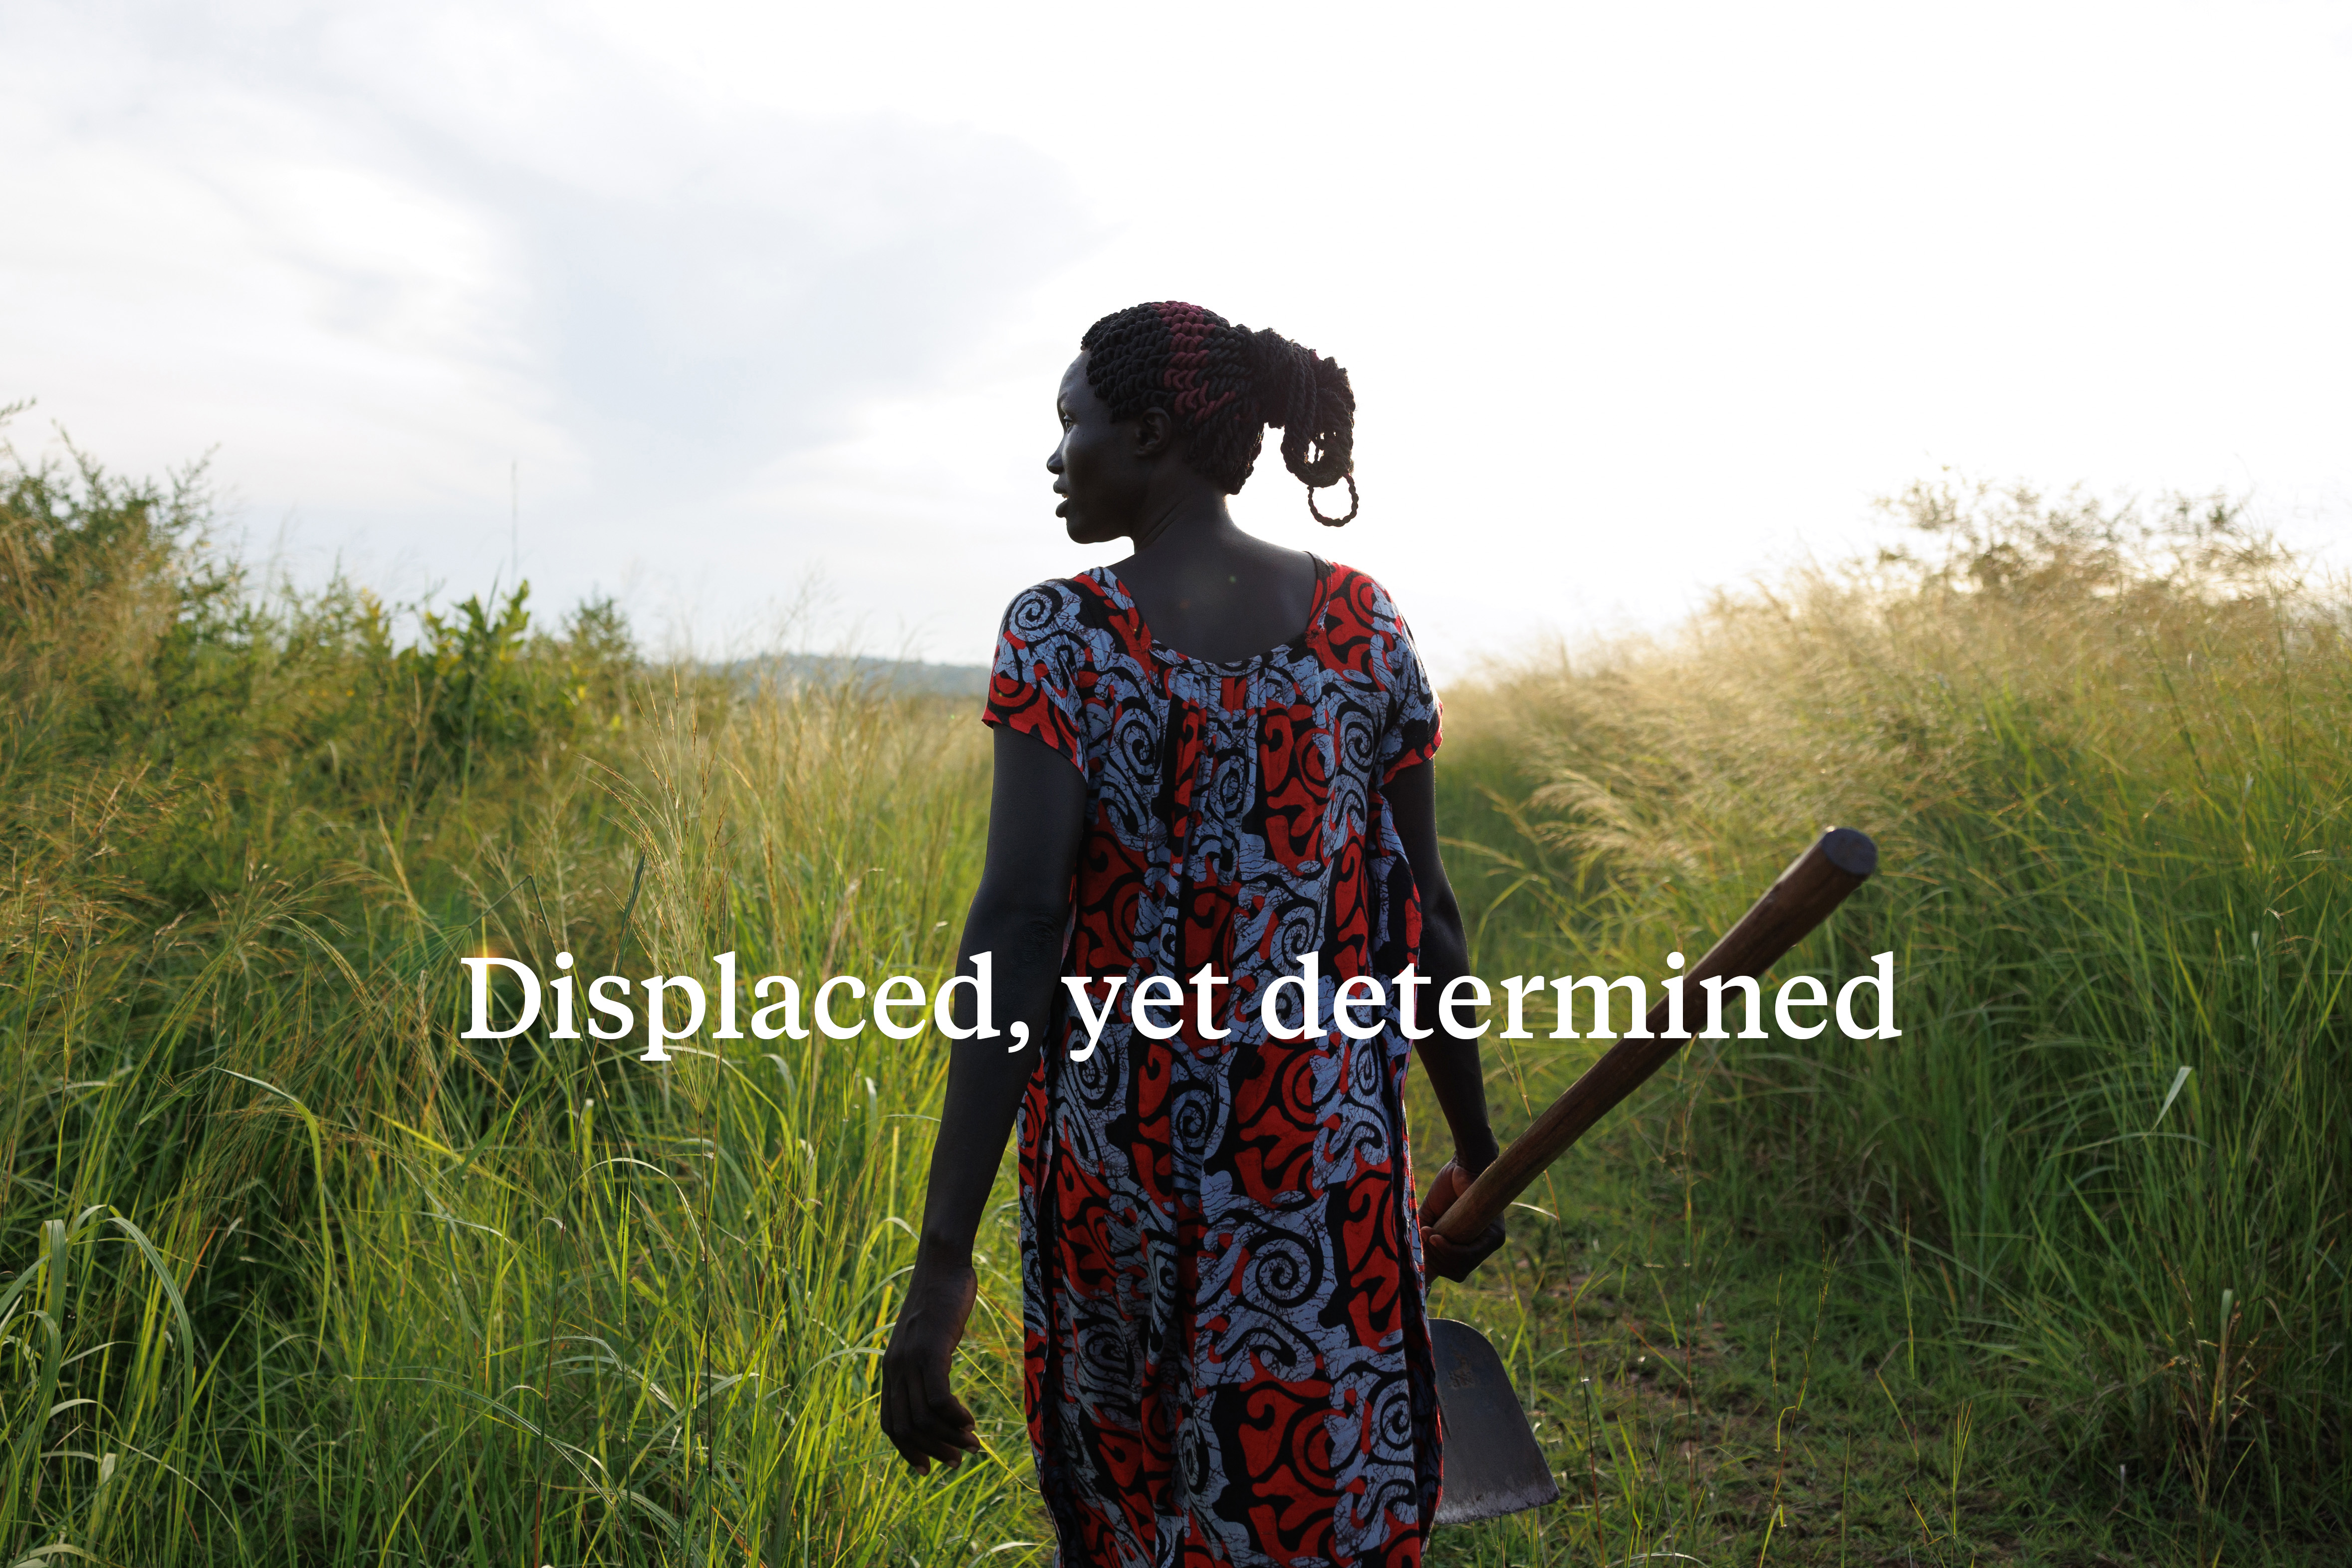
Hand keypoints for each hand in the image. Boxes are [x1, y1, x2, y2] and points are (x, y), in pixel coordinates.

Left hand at [879, 1253, 981, 1472]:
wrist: (942, 1266)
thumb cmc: (941, 1301)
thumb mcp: (927, 1340)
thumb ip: (926, 1367)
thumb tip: (939, 1398)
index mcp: (891, 1369)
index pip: (890, 1423)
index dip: (907, 1450)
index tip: (927, 1468)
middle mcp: (895, 1369)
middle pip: (906, 1428)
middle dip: (932, 1451)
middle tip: (958, 1460)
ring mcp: (910, 1360)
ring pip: (923, 1418)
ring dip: (949, 1438)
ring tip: (972, 1444)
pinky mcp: (930, 1351)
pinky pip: (939, 1399)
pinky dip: (955, 1418)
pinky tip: (971, 1422)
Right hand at [1417, 1159, 1506, 1281]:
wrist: (1463, 1166)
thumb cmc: (1446, 1188)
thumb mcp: (1429, 1218)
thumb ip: (1423, 1239)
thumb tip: (1411, 1262)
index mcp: (1466, 1245)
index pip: (1453, 1270)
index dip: (1435, 1269)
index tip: (1419, 1264)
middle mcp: (1480, 1248)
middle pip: (1456, 1272)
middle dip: (1434, 1260)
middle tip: (1424, 1238)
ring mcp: (1489, 1244)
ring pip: (1462, 1266)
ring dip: (1439, 1253)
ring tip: (1428, 1232)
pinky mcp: (1495, 1236)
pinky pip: (1469, 1255)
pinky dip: (1449, 1249)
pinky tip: (1436, 1236)